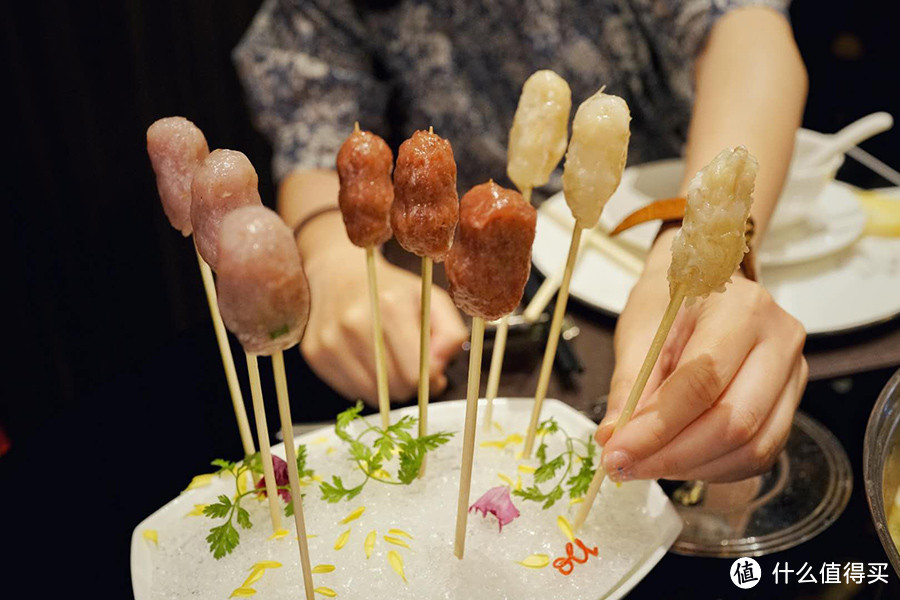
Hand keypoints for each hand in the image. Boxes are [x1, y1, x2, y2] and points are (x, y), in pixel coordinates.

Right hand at [300, 221, 467, 403]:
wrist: (337, 271)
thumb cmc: (391, 288)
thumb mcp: (431, 298)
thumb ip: (451, 334)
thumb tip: (438, 372)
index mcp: (390, 307)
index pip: (416, 375)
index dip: (431, 380)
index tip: (432, 371)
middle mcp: (355, 323)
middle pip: (395, 389)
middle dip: (411, 385)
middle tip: (412, 367)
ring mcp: (330, 340)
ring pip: (373, 396)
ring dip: (388, 388)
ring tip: (390, 362)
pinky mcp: (314, 353)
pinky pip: (350, 391)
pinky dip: (365, 385)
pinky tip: (368, 362)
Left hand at [595, 229, 807, 482]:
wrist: (706, 278)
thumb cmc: (672, 298)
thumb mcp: (640, 328)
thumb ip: (629, 385)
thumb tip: (613, 438)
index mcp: (742, 309)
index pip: (701, 382)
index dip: (657, 427)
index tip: (617, 452)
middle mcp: (780, 341)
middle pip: (735, 422)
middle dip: (673, 456)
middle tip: (625, 467)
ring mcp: (793, 374)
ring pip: (752, 447)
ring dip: (692, 468)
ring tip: (646, 464)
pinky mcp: (789, 402)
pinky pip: (759, 454)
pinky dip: (713, 468)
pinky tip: (677, 460)